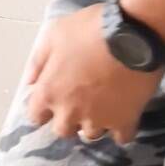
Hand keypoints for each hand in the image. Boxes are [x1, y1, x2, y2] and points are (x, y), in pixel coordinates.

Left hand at [26, 4, 161, 144]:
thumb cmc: (91, 29)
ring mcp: (98, 120)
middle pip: (63, 130)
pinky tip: (126, 115)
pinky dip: (123, 129)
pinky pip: (122, 137)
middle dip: (70, 118)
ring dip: (95, 122)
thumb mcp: (56, 32)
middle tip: (82, 101)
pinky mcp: (125, 121)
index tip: (56, 96)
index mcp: (50, 92)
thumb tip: (29, 83)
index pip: (36, 116)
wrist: (134, 33)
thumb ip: (38, 60)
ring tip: (106, 106)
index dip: (45, 106)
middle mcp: (70, 113)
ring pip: (91, 133)